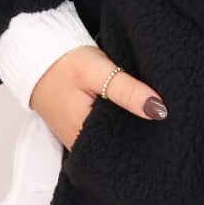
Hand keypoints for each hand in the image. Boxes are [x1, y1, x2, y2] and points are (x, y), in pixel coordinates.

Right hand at [29, 47, 167, 150]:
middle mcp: (78, 145)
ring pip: (111, 140)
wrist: (37, 56)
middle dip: (139, 135)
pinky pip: (102, 133)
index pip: (124, 148)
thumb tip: (159, 110)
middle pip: (118, 147)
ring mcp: (77, 139)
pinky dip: (115, 124)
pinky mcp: (77, 129)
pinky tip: (129, 113)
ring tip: (150, 117)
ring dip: (128, 129)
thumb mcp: (98, 71)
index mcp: (83, 137)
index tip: (166, 127)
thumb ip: (127, 91)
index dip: (146, 138)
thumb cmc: (65, 62)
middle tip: (163, 120)